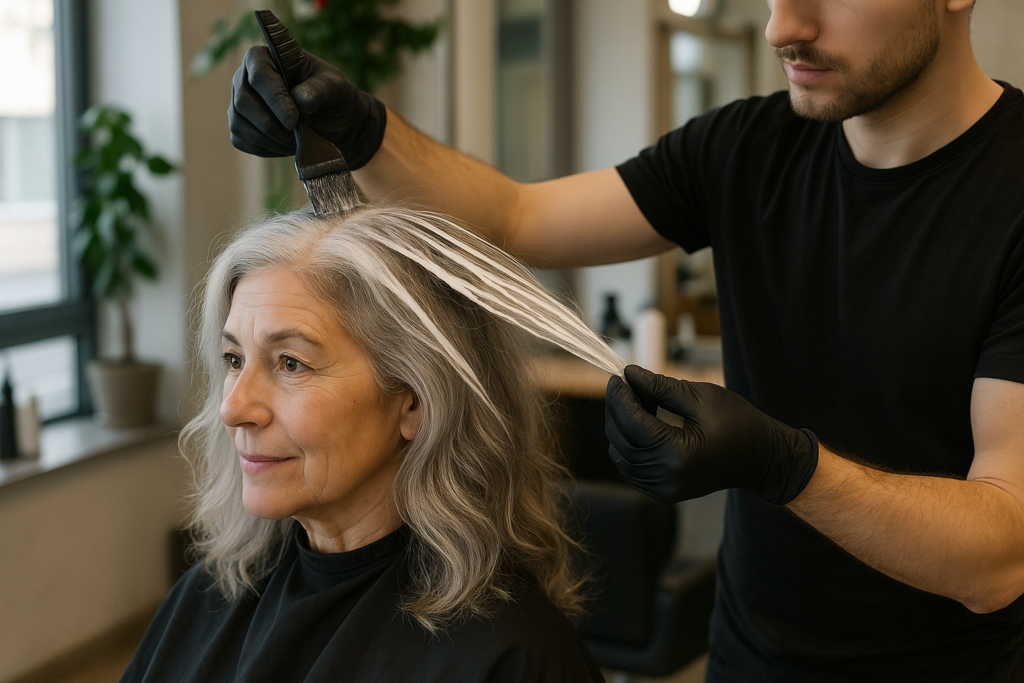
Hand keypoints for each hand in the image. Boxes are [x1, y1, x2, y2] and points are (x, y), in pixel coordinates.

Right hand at [228, 46, 386, 168]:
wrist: (331, 122)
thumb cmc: (331, 96)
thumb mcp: (334, 88)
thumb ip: (319, 89)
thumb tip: (301, 98)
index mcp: (264, 57)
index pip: (259, 74)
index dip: (274, 98)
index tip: (293, 120)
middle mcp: (243, 77)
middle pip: (243, 101)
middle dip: (272, 124)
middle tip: (298, 135)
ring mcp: (238, 103)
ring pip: (240, 124)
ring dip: (271, 139)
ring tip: (297, 141)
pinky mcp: (239, 127)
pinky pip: (242, 141)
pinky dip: (266, 148)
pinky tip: (286, 146)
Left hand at [605, 365, 817, 504]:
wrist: (761, 459)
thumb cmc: (739, 424)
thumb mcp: (702, 397)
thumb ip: (661, 387)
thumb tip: (630, 374)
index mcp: (678, 455)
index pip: (633, 424)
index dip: (620, 397)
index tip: (618, 376)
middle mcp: (665, 478)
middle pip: (621, 440)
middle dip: (616, 409)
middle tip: (623, 384)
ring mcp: (662, 490)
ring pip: (620, 455)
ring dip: (620, 426)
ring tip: (637, 401)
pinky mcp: (661, 492)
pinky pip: (630, 467)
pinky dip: (628, 444)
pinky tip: (641, 423)